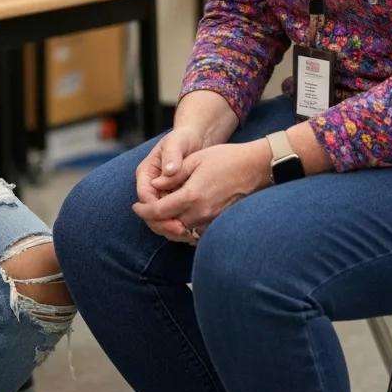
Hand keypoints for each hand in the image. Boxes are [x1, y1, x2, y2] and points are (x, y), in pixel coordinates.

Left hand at [132, 139, 271, 240]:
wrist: (256, 168)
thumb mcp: (195, 160)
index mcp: (192, 196)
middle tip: (144, 212)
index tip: (135, 207)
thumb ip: (173, 175)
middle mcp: (201, 213)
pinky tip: (179, 216)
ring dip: (168, 225)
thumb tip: (155, 185)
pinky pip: (196, 231)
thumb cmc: (226, 159)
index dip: (143, 211)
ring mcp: (211, 220)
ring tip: (159, 214)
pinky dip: (183, 227)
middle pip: (168, 226)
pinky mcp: (219, 223)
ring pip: (181, 231)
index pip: (159, 212)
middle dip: (153, 221)